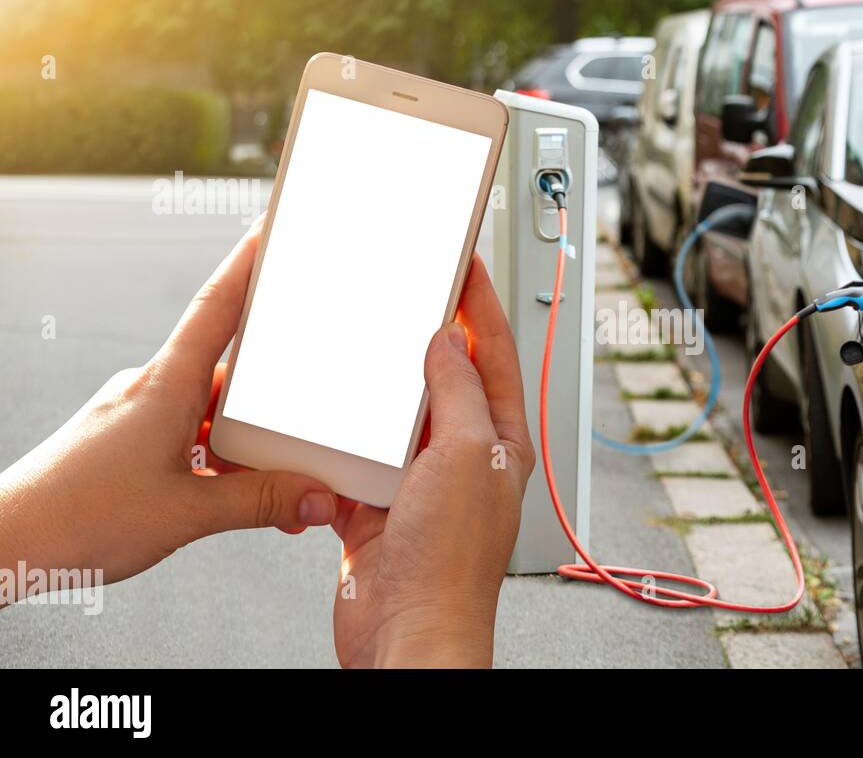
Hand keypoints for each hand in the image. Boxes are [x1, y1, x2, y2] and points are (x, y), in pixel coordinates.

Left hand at [0, 216, 337, 599]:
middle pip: (230, 370)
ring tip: (271, 487)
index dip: (249, 262)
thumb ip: (262, 502)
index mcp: (166, 385)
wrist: (6, 546)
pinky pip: (188, 436)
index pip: (218, 306)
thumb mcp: (189, 513)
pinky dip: (218, 461)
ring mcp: (136, 415)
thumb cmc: (75, 518)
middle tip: (308, 428)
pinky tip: (229, 494)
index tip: (273, 225)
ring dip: (245, 445)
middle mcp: (150, 389)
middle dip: (274, 401)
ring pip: (211, 412)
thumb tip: (317, 497)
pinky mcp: (126, 442)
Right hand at [331, 255, 533, 667]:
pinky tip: (325, 415)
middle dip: (426, 335)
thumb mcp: (467, 456)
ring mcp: (419, 482)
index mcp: (501, 442)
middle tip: (407, 290)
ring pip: (396, 415)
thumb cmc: (450, 563)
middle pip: (445, 379)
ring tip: (361, 344)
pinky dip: (340, 436)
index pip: (495, 357)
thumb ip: (459, 393)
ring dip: (377, 384)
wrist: (407, 632)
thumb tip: (448, 344)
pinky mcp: (376, 506)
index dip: (481, 307)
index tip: (465, 264)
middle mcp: (464, 459)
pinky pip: (357, 456)